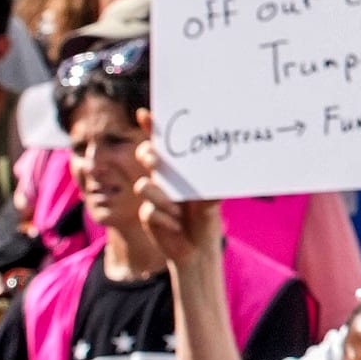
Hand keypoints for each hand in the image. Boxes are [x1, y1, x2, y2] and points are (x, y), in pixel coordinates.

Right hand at [134, 113, 221, 267]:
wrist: (198, 246)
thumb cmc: (206, 215)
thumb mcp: (211, 198)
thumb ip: (210, 186)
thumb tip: (216, 174)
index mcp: (178, 169)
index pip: (162, 144)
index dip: (151, 127)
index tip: (145, 113)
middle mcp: (162, 178)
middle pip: (146, 155)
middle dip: (150, 156)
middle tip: (157, 163)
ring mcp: (152, 195)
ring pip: (144, 185)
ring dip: (164, 199)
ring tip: (180, 211)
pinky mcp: (147, 214)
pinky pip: (149, 211)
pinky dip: (165, 220)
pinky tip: (176, 226)